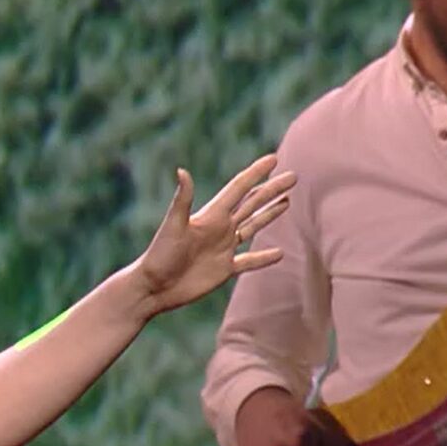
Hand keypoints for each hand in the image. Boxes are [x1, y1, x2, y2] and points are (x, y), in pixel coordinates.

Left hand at [134, 154, 295, 314]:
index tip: (274, 158)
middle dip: (272, 189)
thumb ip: (182, 200)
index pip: (239, 188)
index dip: (256, 172)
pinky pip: (250, 261)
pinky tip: (280, 253)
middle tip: (292, 176)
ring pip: (253, 226)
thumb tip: (182, 170)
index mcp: (211, 215)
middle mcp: (220, 228)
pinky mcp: (224, 269)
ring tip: (287, 201)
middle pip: (252, 203)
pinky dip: (264, 257)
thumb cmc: (159, 255)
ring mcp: (223, 248)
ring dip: (270, 214)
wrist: (153, 287)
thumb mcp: (173, 225)